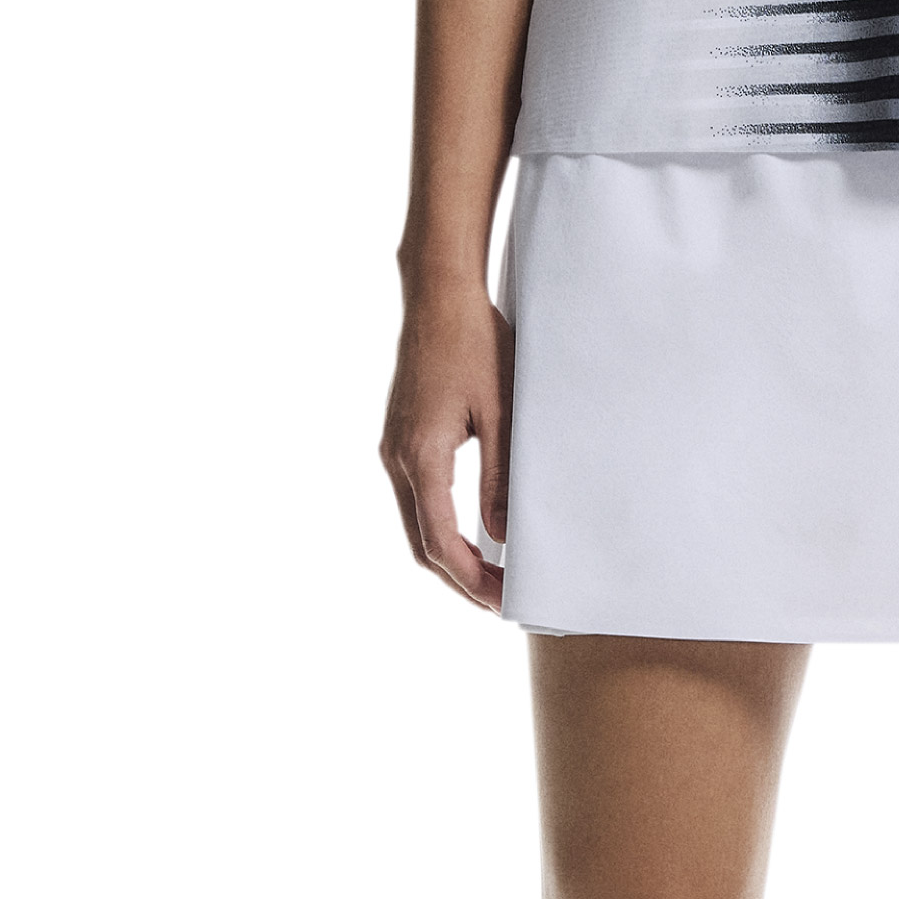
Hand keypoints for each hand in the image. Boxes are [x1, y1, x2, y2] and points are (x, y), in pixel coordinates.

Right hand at [382, 284, 513, 610]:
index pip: (440, 541)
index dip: (471, 580)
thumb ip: (500, 477)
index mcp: (422, 455)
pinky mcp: (402, 438)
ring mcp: (395, 448)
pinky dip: (441, 527)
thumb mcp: (501, 412)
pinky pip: (418, 498)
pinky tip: (473, 535)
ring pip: (417, 523)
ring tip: (493, 576)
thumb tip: (503, 535)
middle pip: (422, 543)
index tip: (503, 602)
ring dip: (451, 555)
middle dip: (461, 579)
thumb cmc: (475, 343)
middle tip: (503, 601)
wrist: (438, 296)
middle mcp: (398, 457)